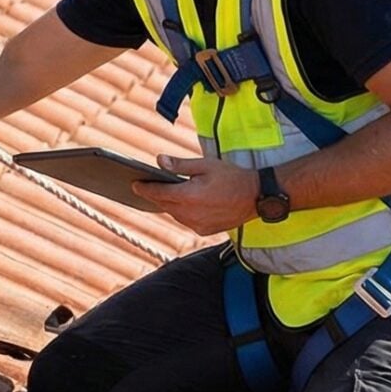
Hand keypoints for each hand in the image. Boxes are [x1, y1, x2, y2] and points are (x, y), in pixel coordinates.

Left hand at [128, 154, 256, 233]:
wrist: (257, 197)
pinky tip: (183, 203)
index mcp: (189, 196)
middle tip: (143, 186)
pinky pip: (186, 221)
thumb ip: (180, 165)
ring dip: (168, 204)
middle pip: (164, 204)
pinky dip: (182, 212)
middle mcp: (191, 214)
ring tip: (162, 193)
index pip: (159, 193)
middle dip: (154, 195)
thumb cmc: (232, 176)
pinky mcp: (205, 230)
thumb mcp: (206, 165)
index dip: (144, 188)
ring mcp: (198, 225)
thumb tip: (158, 160)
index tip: (133, 183)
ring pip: (174, 214)